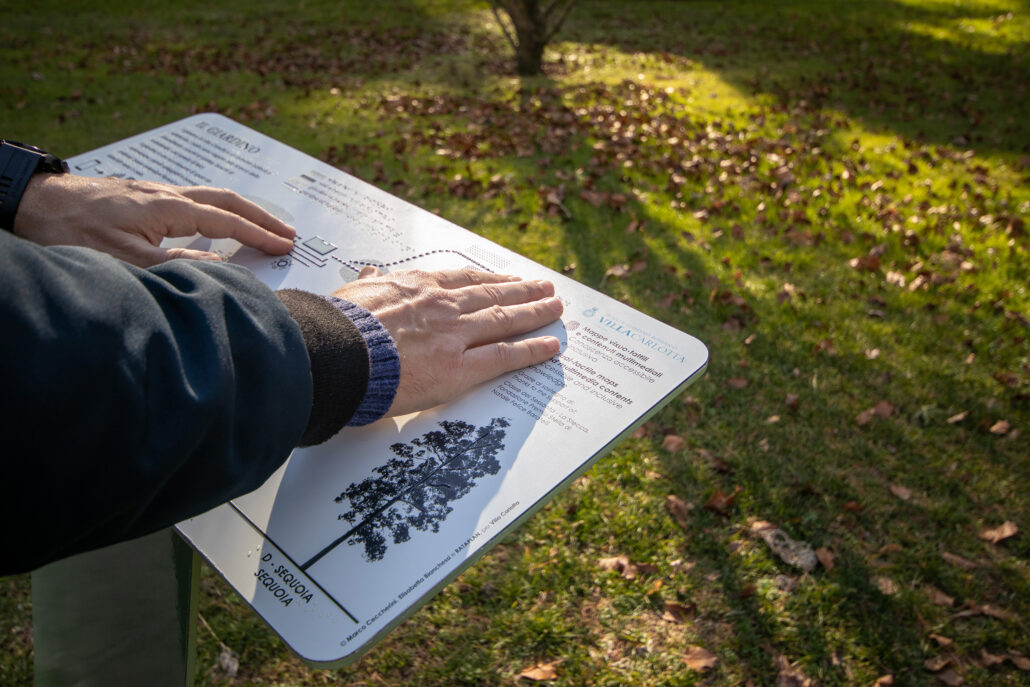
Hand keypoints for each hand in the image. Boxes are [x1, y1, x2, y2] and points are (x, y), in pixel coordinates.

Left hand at [13, 174, 295, 266]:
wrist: (35, 204)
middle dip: (261, 217)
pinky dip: (218, 211)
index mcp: (169, 207)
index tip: (284, 247)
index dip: (258, 234)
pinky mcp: (143, 198)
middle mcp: (167, 195)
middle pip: (227, 200)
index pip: (226, 221)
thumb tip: (221, 269)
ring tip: (263, 227)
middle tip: (288, 233)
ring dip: (242, 211)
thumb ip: (177, 265)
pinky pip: (194, 201)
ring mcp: (155, 193)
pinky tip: (215, 225)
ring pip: (211, 197)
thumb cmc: (73, 230)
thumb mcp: (127, 258)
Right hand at [333, 268, 562, 416]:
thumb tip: (370, 270)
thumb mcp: (352, 292)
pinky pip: (504, 356)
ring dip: (535, 312)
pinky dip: (531, 350)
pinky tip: (550, 346)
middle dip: (523, 290)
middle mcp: (443, 306)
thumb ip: (369, 282)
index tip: (507, 278)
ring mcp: (455, 335)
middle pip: (493, 295)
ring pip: (505, 320)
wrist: (334, 353)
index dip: (491, 278)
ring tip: (555, 308)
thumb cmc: (335, 326)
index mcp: (417, 287)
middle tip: (545, 288)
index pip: (464, 279)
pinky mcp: (459, 367)